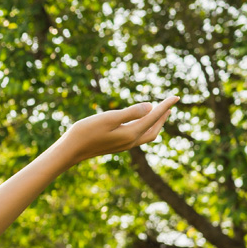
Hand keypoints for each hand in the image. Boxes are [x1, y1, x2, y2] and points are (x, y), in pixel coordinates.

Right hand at [61, 96, 178, 163]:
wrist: (70, 150)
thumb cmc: (86, 132)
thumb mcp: (108, 118)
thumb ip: (130, 113)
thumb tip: (150, 107)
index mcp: (131, 133)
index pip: (153, 117)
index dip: (165, 106)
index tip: (176, 97)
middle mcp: (130, 141)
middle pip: (154, 129)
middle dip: (163, 117)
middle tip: (170, 105)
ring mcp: (123, 145)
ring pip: (147, 134)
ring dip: (155, 123)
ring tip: (159, 113)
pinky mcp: (116, 146)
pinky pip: (138, 136)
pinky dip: (144, 128)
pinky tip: (139, 123)